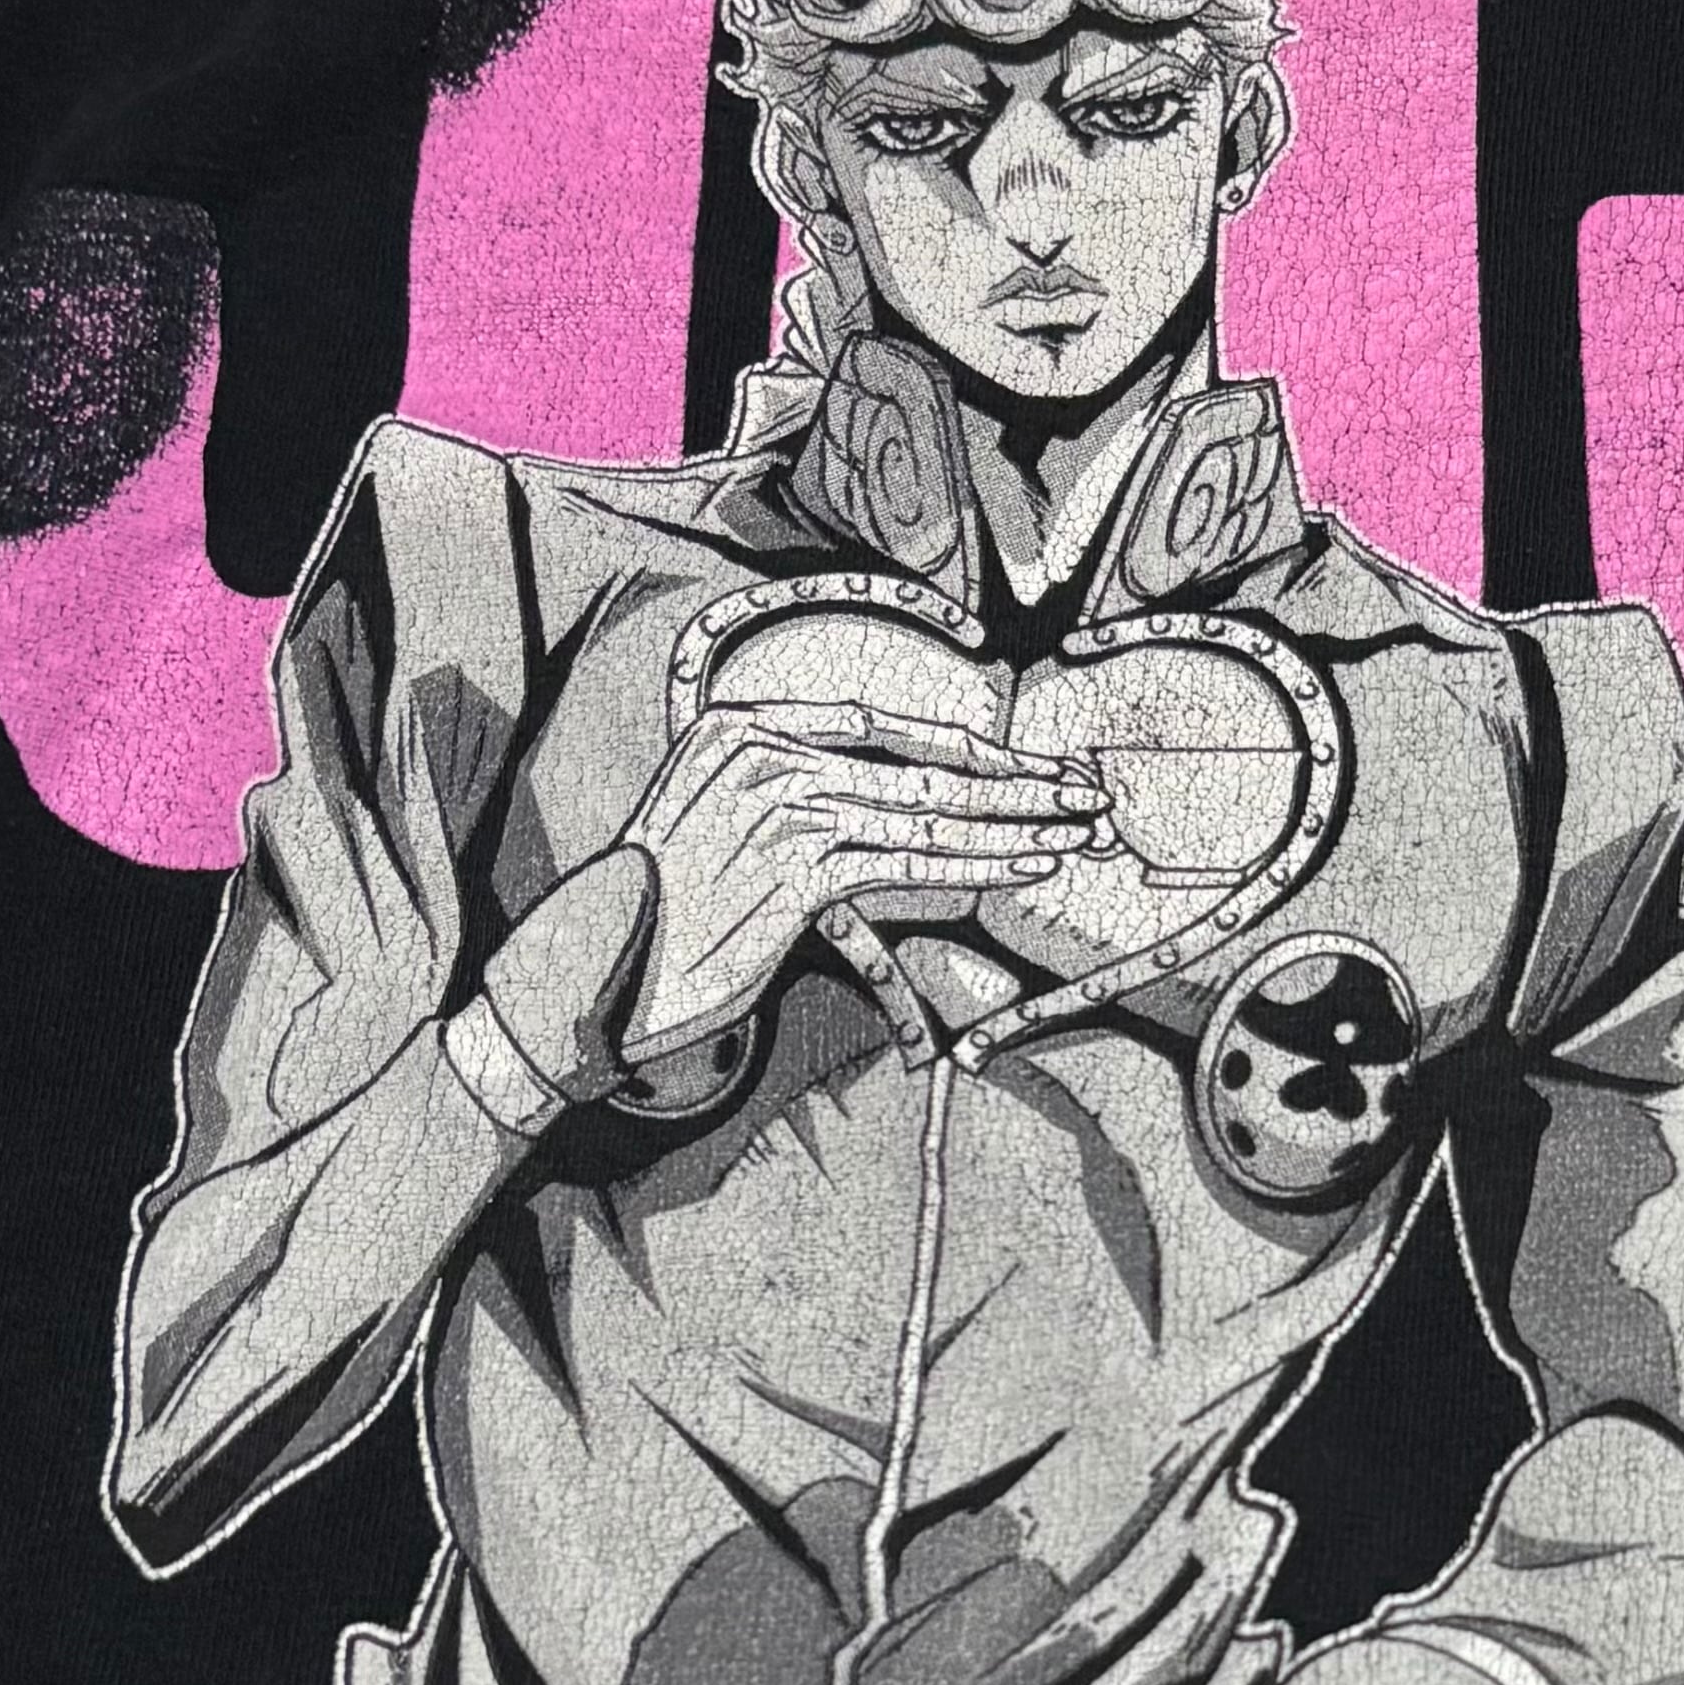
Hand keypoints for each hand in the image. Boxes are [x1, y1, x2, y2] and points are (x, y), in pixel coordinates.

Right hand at [614, 691, 1107, 1061]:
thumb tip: (900, 808)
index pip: (886, 726)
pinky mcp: (797, 867)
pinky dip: (978, 862)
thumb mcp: (726, 819)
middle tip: (1083, 790)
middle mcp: (765, 750)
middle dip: (1017, 781)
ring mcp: (782, 804)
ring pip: (928, 811)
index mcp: (744, 723)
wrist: (600, 961)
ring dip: (1016, 823)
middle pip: (921, 764)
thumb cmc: (668, 902)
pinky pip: (911, 860)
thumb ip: (802, 798)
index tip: (1028, 764)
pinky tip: (1027, 862)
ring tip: (1076, 827)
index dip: (967, 748)